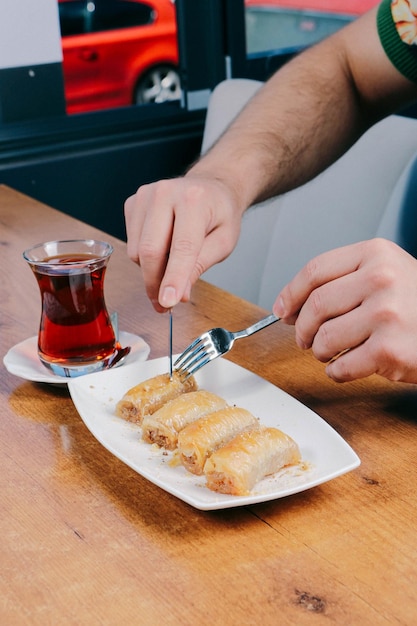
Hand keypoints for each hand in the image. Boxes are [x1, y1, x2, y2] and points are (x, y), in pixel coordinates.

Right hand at [124, 174, 242, 311]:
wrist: (210, 188)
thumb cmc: (219, 214)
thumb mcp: (223, 242)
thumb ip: (199, 266)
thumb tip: (178, 294)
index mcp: (194, 200)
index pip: (181, 247)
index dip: (173, 278)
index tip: (166, 302)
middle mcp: (165, 193)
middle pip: (150, 251)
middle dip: (155, 284)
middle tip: (164, 304)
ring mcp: (145, 196)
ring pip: (137, 251)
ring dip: (151, 270)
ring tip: (172, 267)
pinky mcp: (132, 203)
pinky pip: (131, 244)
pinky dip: (145, 256)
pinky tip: (162, 249)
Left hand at [273, 239, 416, 382]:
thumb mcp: (386, 272)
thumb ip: (342, 280)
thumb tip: (290, 305)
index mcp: (376, 254)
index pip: (314, 271)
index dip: (290, 294)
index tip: (283, 310)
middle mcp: (382, 279)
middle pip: (315, 306)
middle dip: (303, 329)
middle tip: (305, 339)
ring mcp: (387, 315)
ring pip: (324, 339)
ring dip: (320, 352)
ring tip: (331, 352)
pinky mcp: (390, 352)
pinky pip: (341, 367)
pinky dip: (336, 371)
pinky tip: (346, 366)